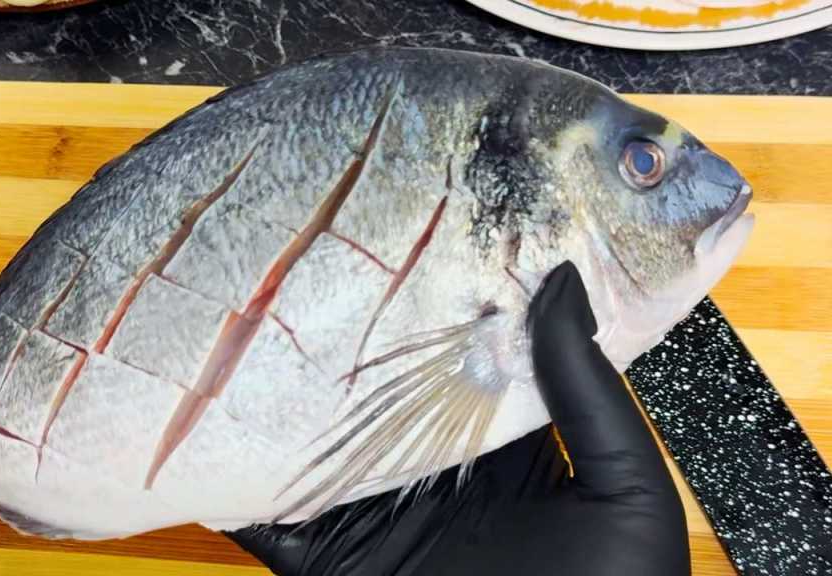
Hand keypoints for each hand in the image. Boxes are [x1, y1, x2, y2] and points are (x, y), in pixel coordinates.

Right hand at [225, 261, 689, 575]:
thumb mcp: (625, 493)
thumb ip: (588, 391)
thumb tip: (561, 280)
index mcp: (502, 441)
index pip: (458, 351)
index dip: (433, 293)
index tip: (401, 226)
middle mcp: (429, 463)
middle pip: (374, 384)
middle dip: (340, 328)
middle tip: (299, 249)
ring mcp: (372, 506)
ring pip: (313, 432)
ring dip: (277, 386)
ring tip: (237, 312)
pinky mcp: (325, 554)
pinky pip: (268, 505)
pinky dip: (232, 467)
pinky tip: (206, 414)